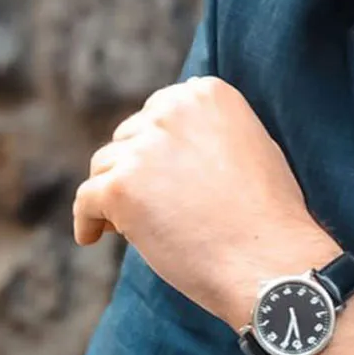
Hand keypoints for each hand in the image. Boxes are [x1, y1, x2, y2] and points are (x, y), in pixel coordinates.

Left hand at [73, 76, 339, 327]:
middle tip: (155, 208)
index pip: (159, 111)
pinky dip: (87, 221)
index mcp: (206, 93)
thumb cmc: (266, 215)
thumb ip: (207, 130)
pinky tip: (94, 237)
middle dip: (136, 169)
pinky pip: (86, 200)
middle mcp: (172, 109)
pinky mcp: (120, 187)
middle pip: (129, 136)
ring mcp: (144, 147)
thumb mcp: (250, 144)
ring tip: (140, 229)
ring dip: (116, 196)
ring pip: (104, 168)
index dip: (158, 146)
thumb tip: (165, 138)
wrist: (267, 261)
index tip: (164, 177)